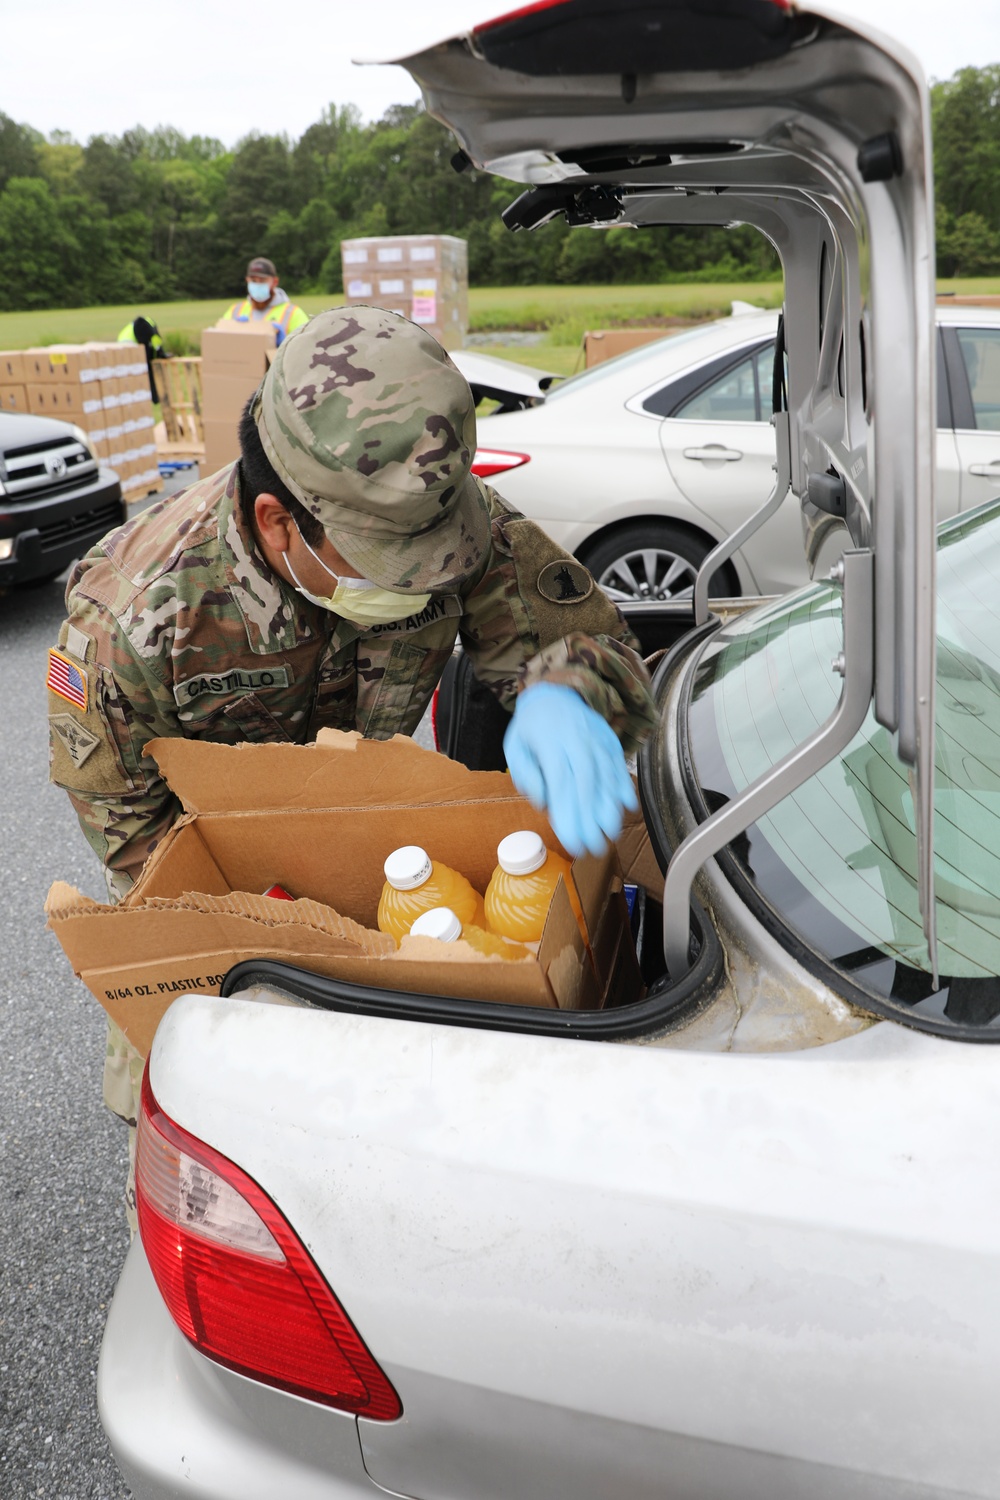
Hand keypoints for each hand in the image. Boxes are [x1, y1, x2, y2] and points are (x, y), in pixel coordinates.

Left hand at [503, 683, 638, 856]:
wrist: (554, 691)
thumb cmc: (531, 727)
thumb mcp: (515, 748)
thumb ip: (526, 775)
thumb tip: (543, 803)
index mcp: (548, 742)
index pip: (560, 783)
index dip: (569, 814)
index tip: (573, 841)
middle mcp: (575, 738)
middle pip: (586, 781)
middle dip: (592, 817)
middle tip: (595, 846)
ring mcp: (595, 737)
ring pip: (606, 773)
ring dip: (611, 806)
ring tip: (612, 833)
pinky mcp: (609, 738)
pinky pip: (618, 763)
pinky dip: (624, 784)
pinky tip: (628, 806)